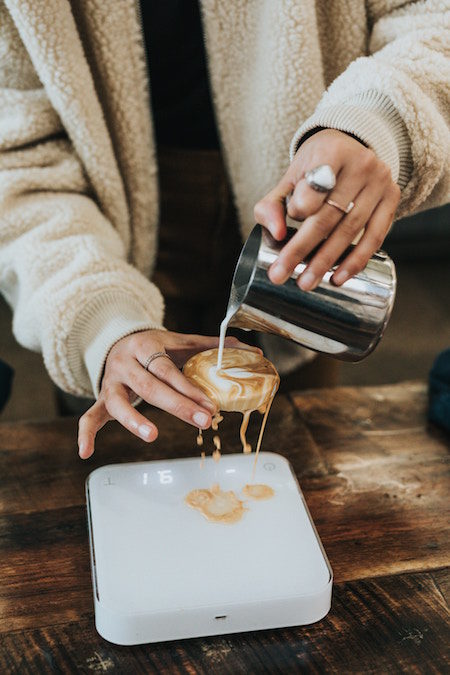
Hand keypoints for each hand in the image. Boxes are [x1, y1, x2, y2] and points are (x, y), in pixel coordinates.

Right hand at [78, 329, 252, 458]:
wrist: (118, 340)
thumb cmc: (156, 346)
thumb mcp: (180, 341)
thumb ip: (213, 346)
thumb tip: (254, 350)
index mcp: (147, 347)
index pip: (169, 370)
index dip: (190, 389)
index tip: (213, 406)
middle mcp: (127, 364)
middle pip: (150, 387)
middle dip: (178, 406)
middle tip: (204, 422)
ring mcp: (111, 382)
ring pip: (118, 402)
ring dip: (134, 420)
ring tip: (153, 436)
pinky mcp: (101, 398)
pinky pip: (90, 415)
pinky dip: (86, 433)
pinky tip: (86, 453)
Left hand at [254, 129, 399, 289]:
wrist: (351, 148)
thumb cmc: (316, 167)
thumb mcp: (290, 178)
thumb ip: (272, 204)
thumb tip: (275, 233)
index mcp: (331, 152)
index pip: (314, 186)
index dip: (300, 209)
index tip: (290, 221)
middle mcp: (361, 164)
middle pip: (328, 215)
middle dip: (302, 249)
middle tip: (282, 274)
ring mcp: (380, 182)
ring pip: (351, 230)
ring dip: (327, 261)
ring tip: (306, 282)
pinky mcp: (392, 199)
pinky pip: (375, 237)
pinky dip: (356, 261)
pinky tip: (338, 277)